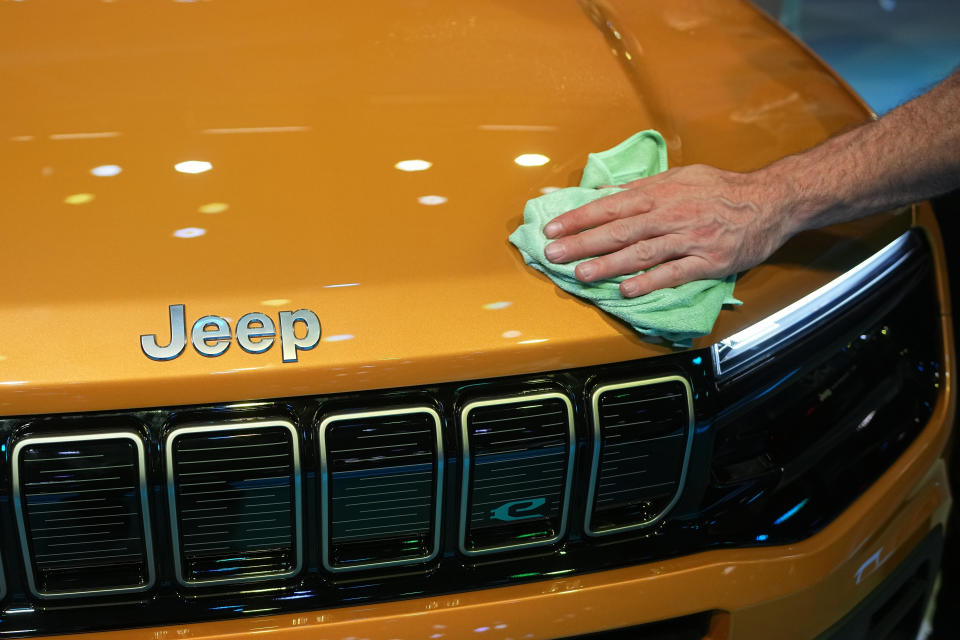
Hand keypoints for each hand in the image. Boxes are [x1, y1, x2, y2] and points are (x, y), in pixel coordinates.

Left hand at [542, 164, 790, 296]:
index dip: (579, 217)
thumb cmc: (719, 190)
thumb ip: (639, 189)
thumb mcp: (678, 177)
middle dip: (582, 242)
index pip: (610, 205)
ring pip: (642, 252)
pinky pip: (674, 272)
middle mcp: (671, 213)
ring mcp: (689, 237)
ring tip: (581, 274)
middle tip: (553, 253)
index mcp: (660, 193)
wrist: (771, 200)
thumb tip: (599, 191)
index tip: (552, 227)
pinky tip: (627, 290)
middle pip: (619, 229)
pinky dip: (649, 281)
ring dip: (609, 264)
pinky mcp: (708, 259)